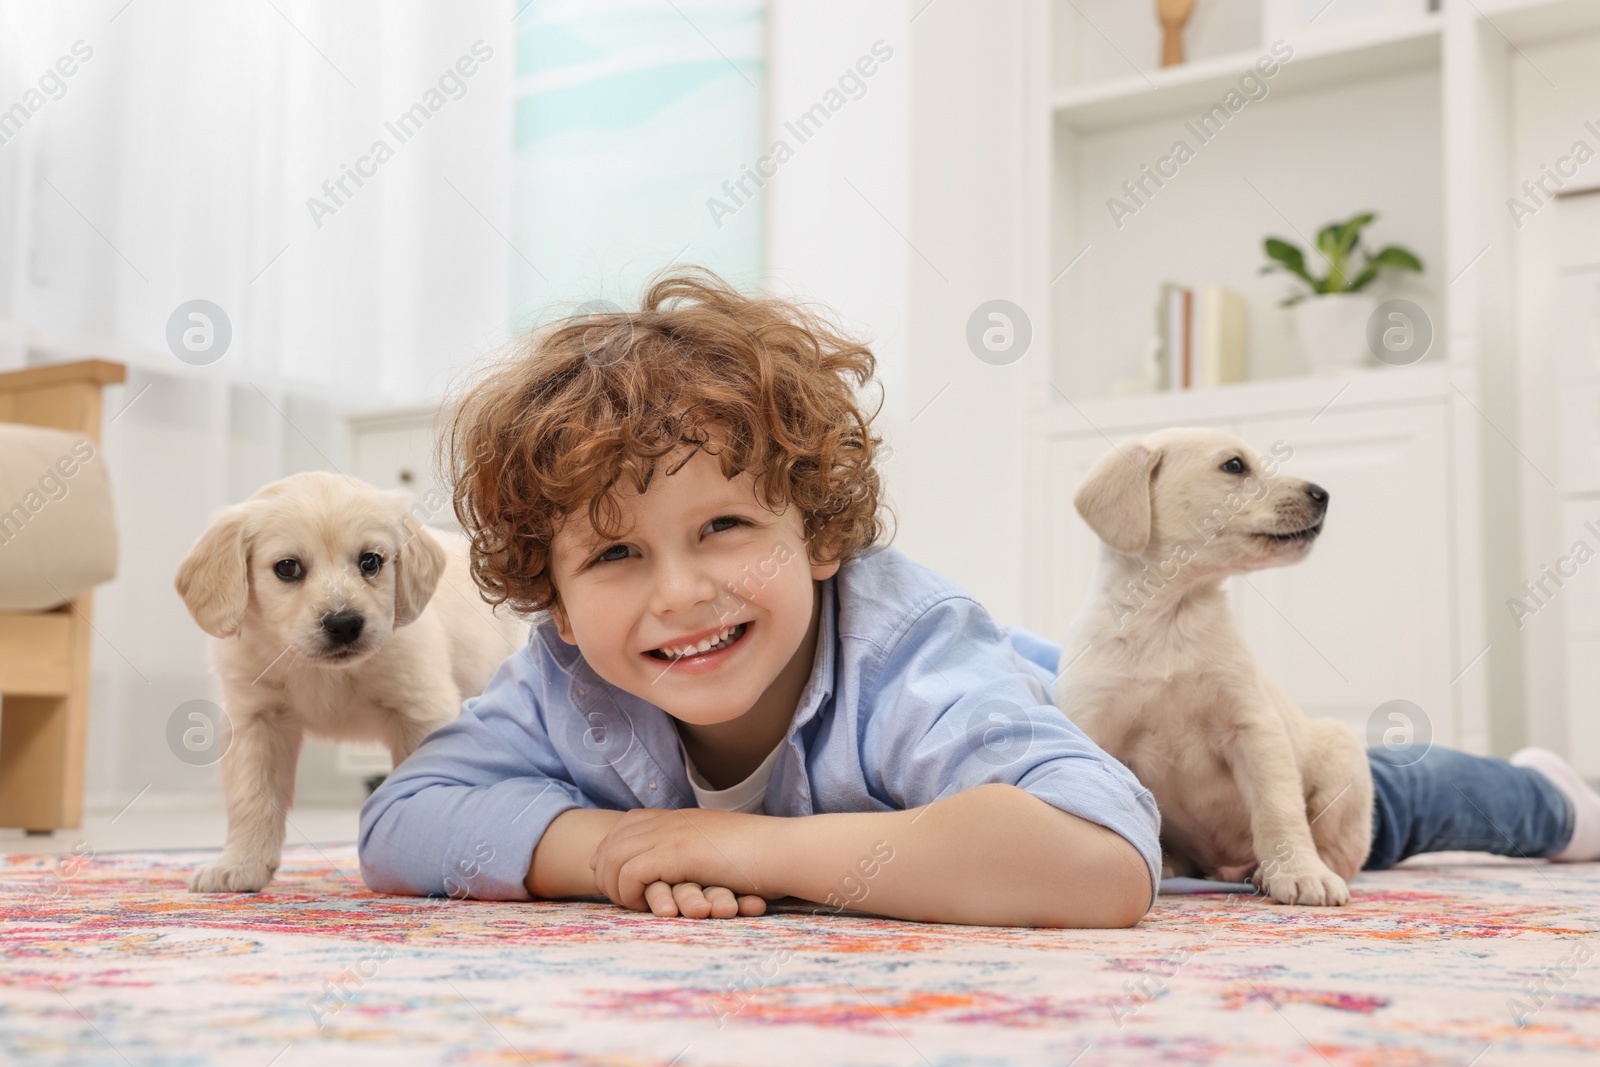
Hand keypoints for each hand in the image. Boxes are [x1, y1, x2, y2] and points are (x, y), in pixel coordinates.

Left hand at [589, 807, 779, 912]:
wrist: (786, 850)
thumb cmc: (765, 857)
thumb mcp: (725, 849)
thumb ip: (700, 851)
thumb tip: (685, 866)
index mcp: (682, 818)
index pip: (627, 824)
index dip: (611, 849)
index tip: (610, 874)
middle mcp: (671, 821)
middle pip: (613, 840)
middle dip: (606, 871)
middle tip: (619, 898)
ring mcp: (672, 834)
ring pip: (614, 858)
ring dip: (616, 887)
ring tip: (634, 907)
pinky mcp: (676, 853)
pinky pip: (629, 873)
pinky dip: (630, 893)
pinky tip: (651, 907)